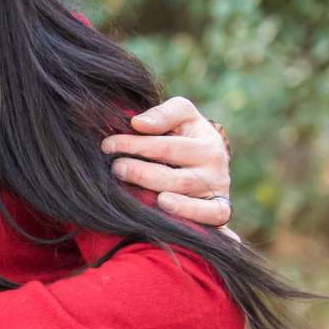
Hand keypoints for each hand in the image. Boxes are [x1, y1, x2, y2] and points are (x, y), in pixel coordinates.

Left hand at [102, 95, 231, 227]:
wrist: (210, 164)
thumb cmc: (187, 137)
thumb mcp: (181, 116)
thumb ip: (162, 115)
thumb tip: (138, 123)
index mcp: (205, 137)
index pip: (165, 144)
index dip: (134, 144)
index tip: (107, 145)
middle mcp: (215, 161)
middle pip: (172, 169)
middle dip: (139, 169)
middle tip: (115, 167)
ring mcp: (218, 187)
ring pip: (183, 188)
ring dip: (152, 186)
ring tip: (128, 180)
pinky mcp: (221, 209)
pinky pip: (209, 214)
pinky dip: (187, 210)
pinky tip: (162, 203)